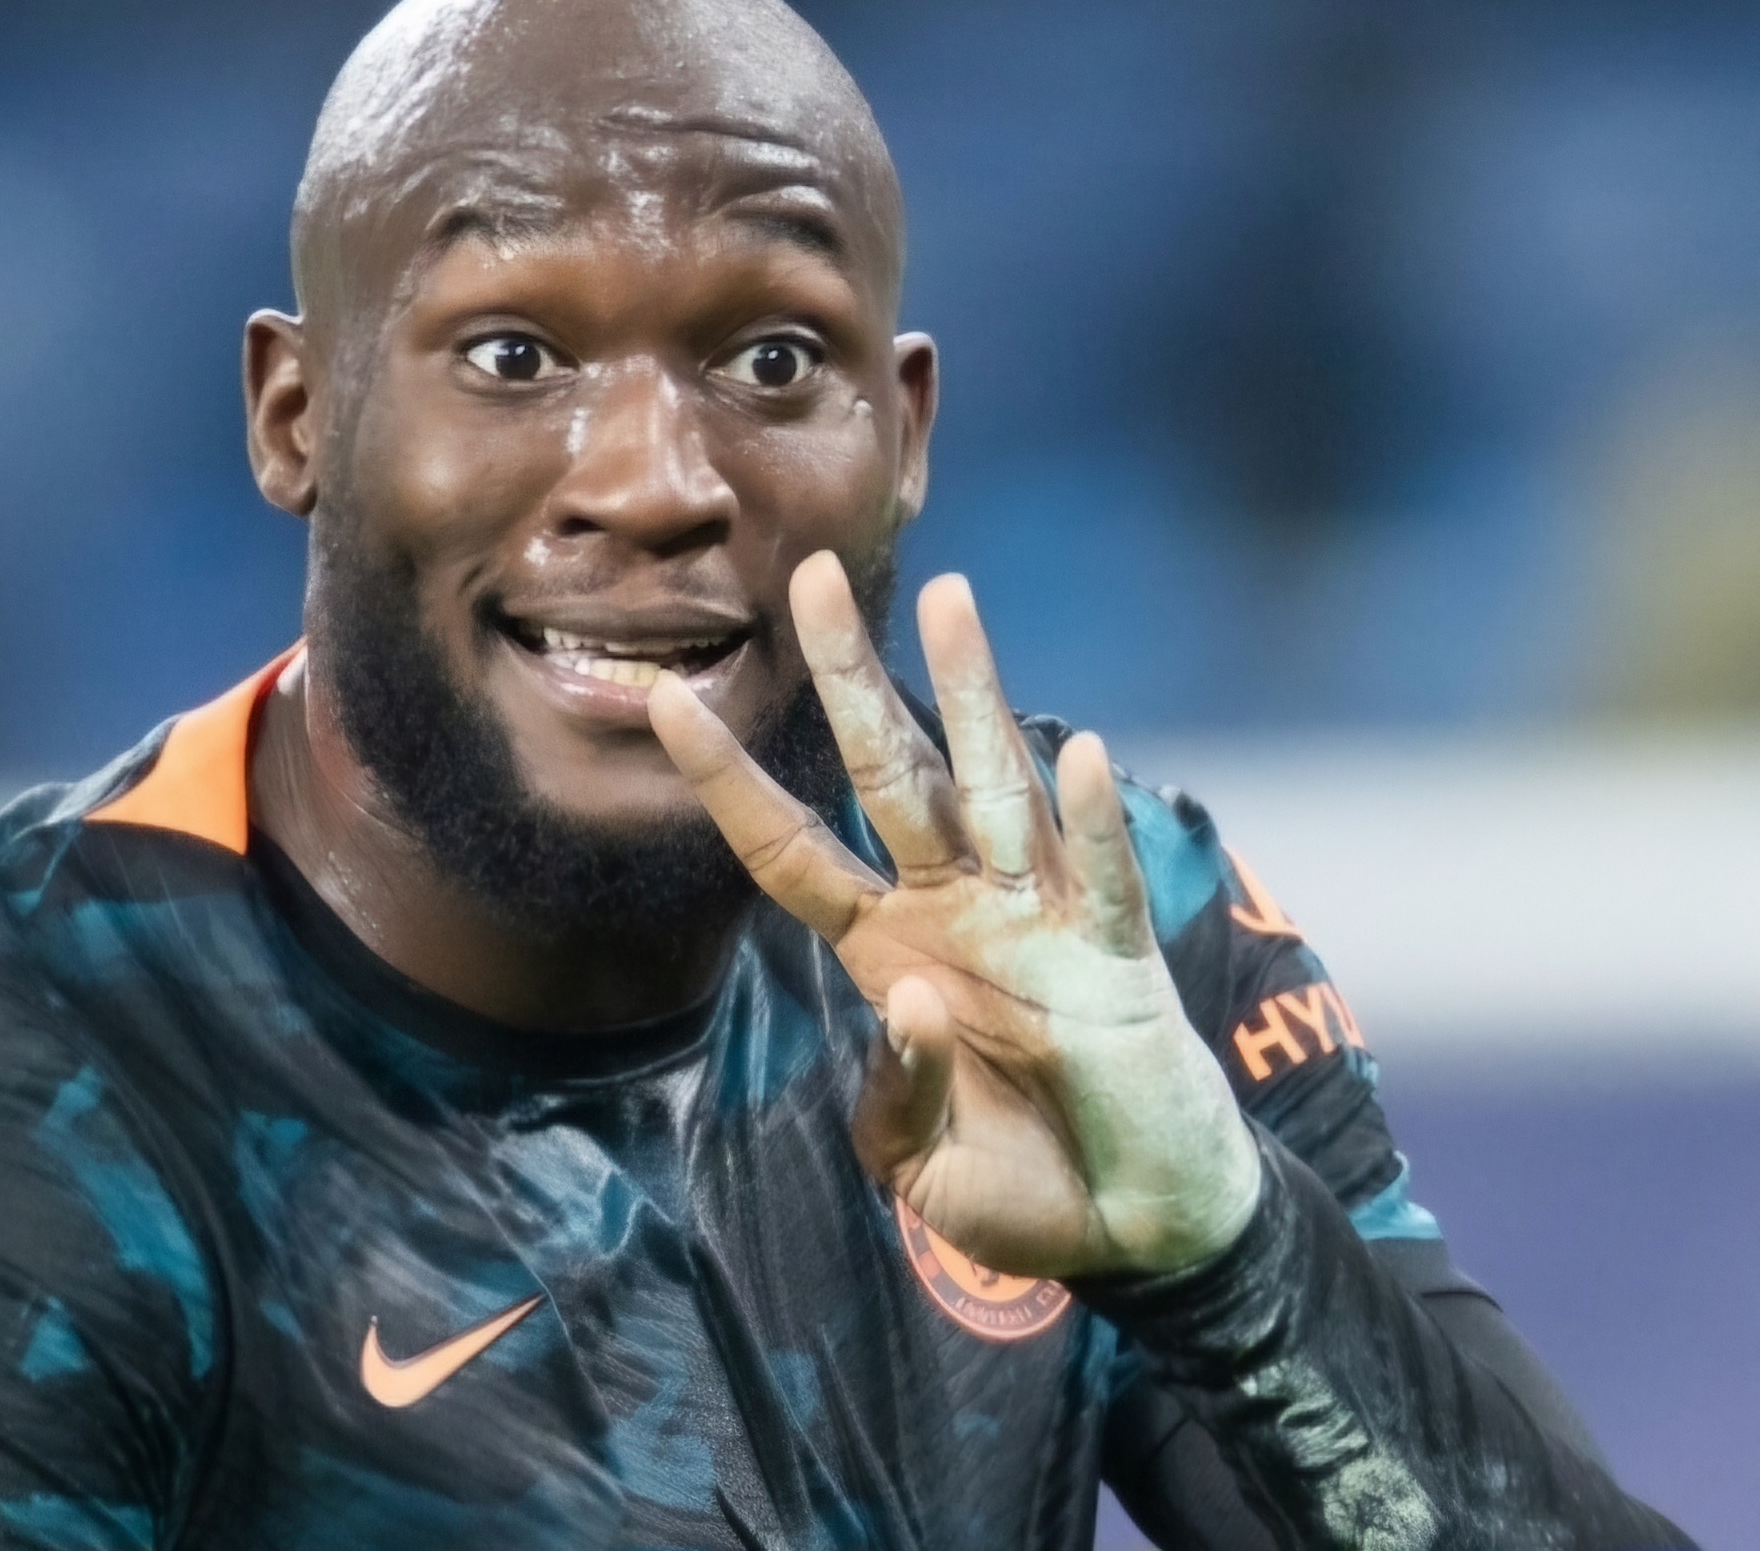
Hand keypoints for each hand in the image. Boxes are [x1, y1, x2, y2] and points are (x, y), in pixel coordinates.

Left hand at [649, 551, 1258, 1281]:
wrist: (1138, 1224)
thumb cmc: (1020, 1186)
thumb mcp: (918, 1165)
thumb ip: (899, 1095)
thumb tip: (914, 1006)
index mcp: (884, 950)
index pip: (788, 847)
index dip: (729, 781)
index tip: (664, 699)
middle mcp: (953, 909)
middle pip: (888, 774)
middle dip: (851, 678)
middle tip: (812, 577)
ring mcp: (1036, 920)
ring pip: (994, 786)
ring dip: (975, 696)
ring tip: (953, 600)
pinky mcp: (1115, 957)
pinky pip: (1098, 880)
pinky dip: (1091, 823)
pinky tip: (1080, 756)